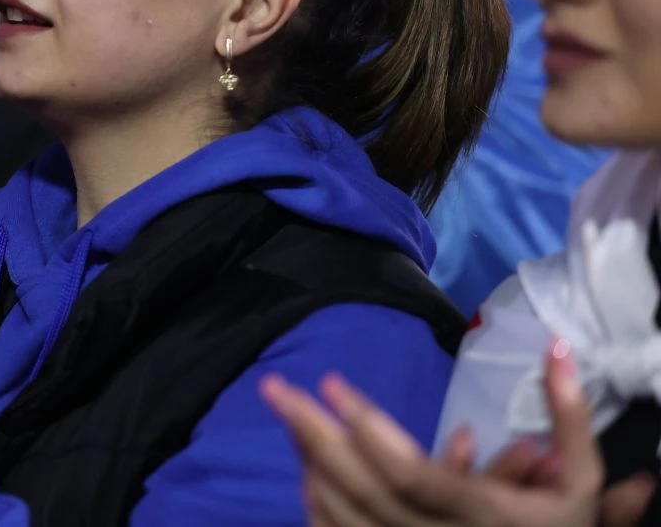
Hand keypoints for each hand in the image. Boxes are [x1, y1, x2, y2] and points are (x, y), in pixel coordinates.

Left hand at [260, 341, 603, 526]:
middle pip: (360, 488)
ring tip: (286, 417)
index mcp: (477, 513)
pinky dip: (320, 508)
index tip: (332, 382)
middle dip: (311, 433)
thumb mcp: (582, 478)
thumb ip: (568, 415)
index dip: (369, 428)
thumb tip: (554, 346)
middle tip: (273, 388)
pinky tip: (304, 474)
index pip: (410, 470)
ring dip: (309, 464)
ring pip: (345, 515)